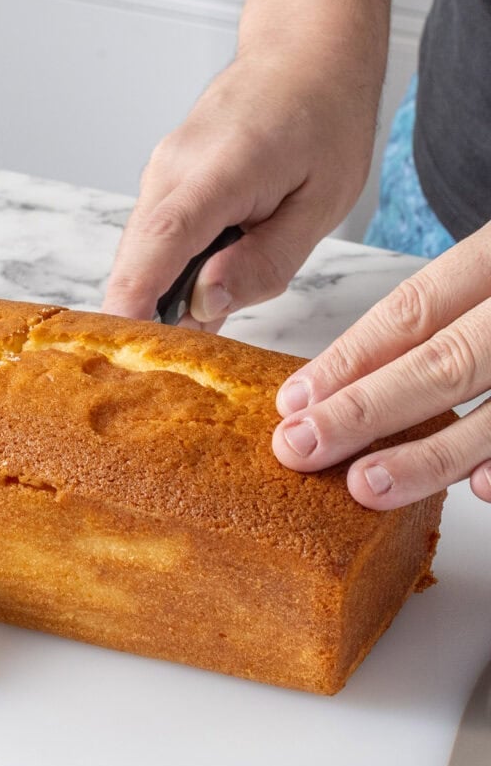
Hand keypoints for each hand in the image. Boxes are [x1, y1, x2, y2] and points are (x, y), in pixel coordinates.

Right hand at [102, 53, 378, 329]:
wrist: (305, 49)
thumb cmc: (324, 119)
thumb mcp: (321, 203)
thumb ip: (265, 261)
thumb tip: (205, 305)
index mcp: (217, 171)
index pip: (158, 246)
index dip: (134, 304)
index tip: (121, 353)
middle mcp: (171, 170)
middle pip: (137, 261)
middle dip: (143, 318)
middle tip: (165, 375)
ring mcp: (161, 174)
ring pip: (143, 255)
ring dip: (159, 299)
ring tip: (188, 344)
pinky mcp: (164, 182)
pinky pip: (156, 241)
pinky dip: (168, 275)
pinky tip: (198, 298)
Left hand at [272, 223, 490, 508]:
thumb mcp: (489, 274)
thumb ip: (442, 316)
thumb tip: (343, 384)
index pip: (413, 310)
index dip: (350, 358)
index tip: (293, 400)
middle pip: (445, 359)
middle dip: (367, 409)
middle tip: (301, 447)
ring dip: (433, 453)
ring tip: (367, 484)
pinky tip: (484, 491)